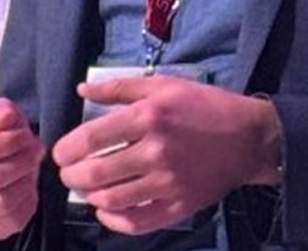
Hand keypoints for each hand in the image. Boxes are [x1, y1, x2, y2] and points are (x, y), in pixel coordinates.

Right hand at [0, 98, 44, 239]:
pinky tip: (27, 188)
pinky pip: (8, 222)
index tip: (26, 136)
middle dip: (22, 163)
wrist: (1, 154)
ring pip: (1, 203)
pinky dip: (25, 205)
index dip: (8, 143)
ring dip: (25, 183)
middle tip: (35, 151)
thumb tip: (4, 118)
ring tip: (31, 169)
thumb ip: (1, 112)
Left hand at [52, 75, 281, 234]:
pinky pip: (137, 222)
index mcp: (148, 117)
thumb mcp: (162, 85)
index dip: (66, 149)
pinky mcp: (179, 206)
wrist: (248, 137)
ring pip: (112, 200)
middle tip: (68, 174)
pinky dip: (113, 220)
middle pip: (96, 174)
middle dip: (71, 177)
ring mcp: (167, 183)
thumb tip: (82, 91)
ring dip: (90, 196)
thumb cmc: (203, 105)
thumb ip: (119, 87)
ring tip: (87, 188)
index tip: (59, 153)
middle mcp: (155, 152)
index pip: (92, 139)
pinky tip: (106, 209)